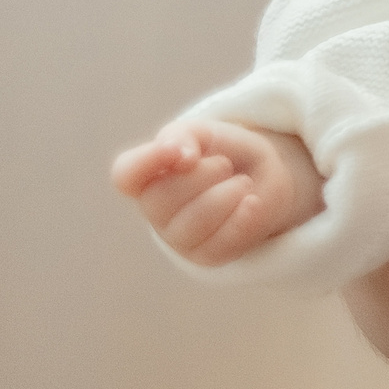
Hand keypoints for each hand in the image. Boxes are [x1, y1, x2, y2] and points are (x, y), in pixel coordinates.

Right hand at [111, 118, 321, 265]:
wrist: (263, 177)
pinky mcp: (207, 255)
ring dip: (226, 196)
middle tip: (224, 164)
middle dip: (201, 176)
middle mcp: (155, 210)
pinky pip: (220, 244)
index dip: (146, 162)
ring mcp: (178, 238)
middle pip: (159, 200)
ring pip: (190, 225)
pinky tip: (253, 202)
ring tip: (244, 183)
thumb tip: (178, 155)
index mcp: (147, 176)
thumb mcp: (205, 134)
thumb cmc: (223, 153)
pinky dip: (243, 219)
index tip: (177, 150)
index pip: (125, 175)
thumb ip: (184, 136)